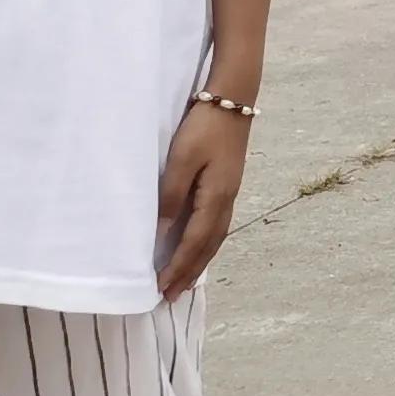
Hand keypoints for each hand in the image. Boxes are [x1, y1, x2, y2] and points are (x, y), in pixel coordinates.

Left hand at [155, 101, 251, 297]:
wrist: (233, 98)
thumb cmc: (203, 127)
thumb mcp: (182, 159)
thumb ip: (172, 195)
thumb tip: (162, 231)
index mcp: (216, 197)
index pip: (194, 241)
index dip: (178, 267)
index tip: (161, 289)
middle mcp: (227, 200)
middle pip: (209, 245)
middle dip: (190, 272)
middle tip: (172, 296)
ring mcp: (230, 192)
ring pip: (215, 237)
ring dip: (200, 261)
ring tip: (185, 279)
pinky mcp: (228, 183)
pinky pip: (217, 224)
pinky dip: (206, 243)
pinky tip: (199, 245)